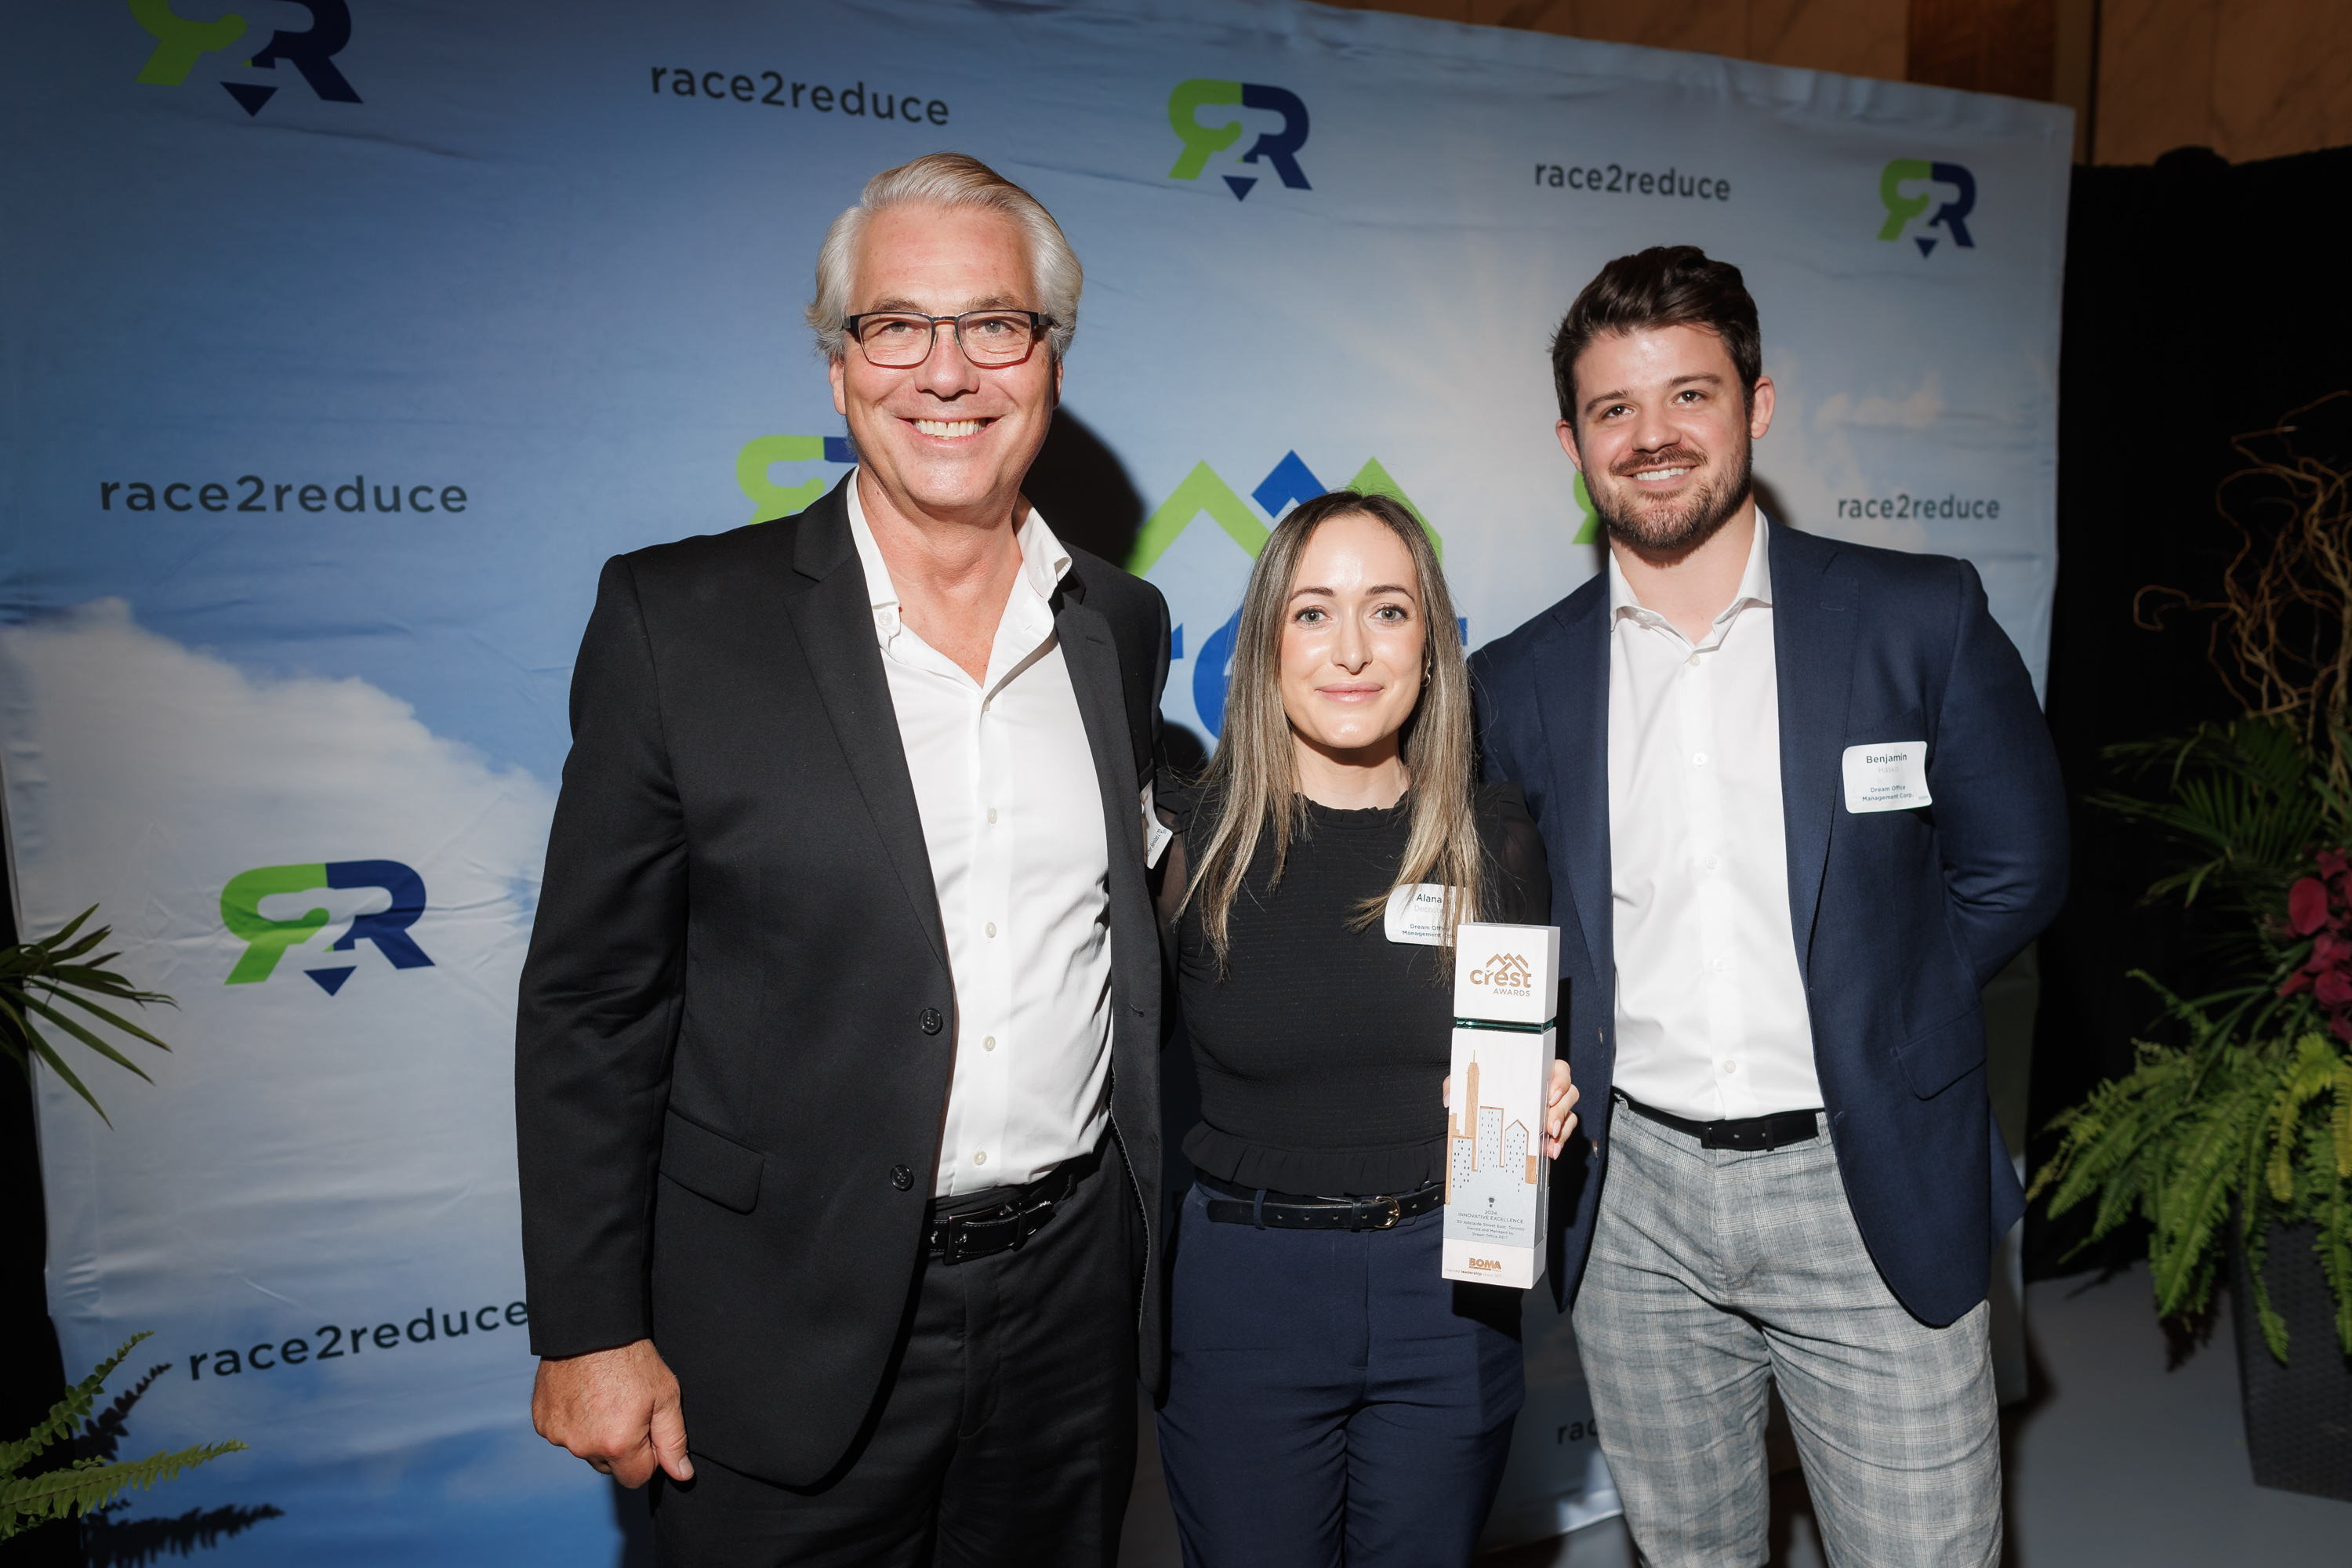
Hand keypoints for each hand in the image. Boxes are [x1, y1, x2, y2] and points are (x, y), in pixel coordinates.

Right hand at [532, 1338, 692, 1487]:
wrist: (589, 1328)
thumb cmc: (631, 1359)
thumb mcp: (665, 1396)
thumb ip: (673, 1440)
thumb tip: (681, 1474)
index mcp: (617, 1445)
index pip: (637, 1477)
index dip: (648, 1455)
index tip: (647, 1428)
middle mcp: (584, 1447)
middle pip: (609, 1466)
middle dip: (621, 1447)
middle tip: (626, 1409)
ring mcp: (559, 1436)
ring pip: (585, 1450)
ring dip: (595, 1435)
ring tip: (603, 1398)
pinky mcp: (543, 1423)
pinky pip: (564, 1434)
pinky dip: (574, 1422)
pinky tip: (583, 1396)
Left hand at [1442, 1060, 1580, 1157]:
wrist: (1481, 1118)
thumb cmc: (1482, 1091)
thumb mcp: (1468, 1084)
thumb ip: (1457, 1084)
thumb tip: (1449, 1098)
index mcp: (1533, 1072)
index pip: (1557, 1069)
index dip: (1559, 1080)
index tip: (1550, 1094)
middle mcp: (1547, 1089)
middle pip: (1569, 1094)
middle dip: (1561, 1111)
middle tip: (1549, 1126)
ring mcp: (1551, 1110)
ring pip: (1569, 1116)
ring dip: (1563, 1131)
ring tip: (1550, 1145)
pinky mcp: (1550, 1129)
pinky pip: (1562, 1135)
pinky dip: (1558, 1144)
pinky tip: (1549, 1152)